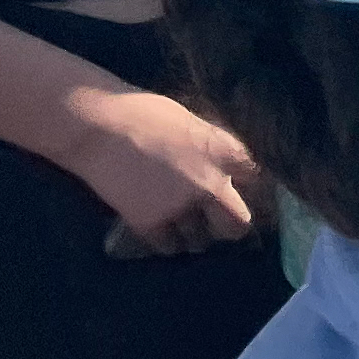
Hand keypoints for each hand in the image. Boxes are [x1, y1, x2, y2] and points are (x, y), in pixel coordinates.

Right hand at [65, 87, 265, 253]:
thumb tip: (226, 165)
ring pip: (201, 240)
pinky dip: (167, 242)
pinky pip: (168, 246)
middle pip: (238, 223)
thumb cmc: (147, 113)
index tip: (248, 194)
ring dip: (197, 235)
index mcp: (226, 152)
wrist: (100, 125)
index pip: (258, 181)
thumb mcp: (195, 124)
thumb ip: (213, 149)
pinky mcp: (149, 222)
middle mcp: (210, 183)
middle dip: (233, 226)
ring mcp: (180, 206)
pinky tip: (164, 232)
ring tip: (189, 228)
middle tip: (223, 224)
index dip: (254, 189)